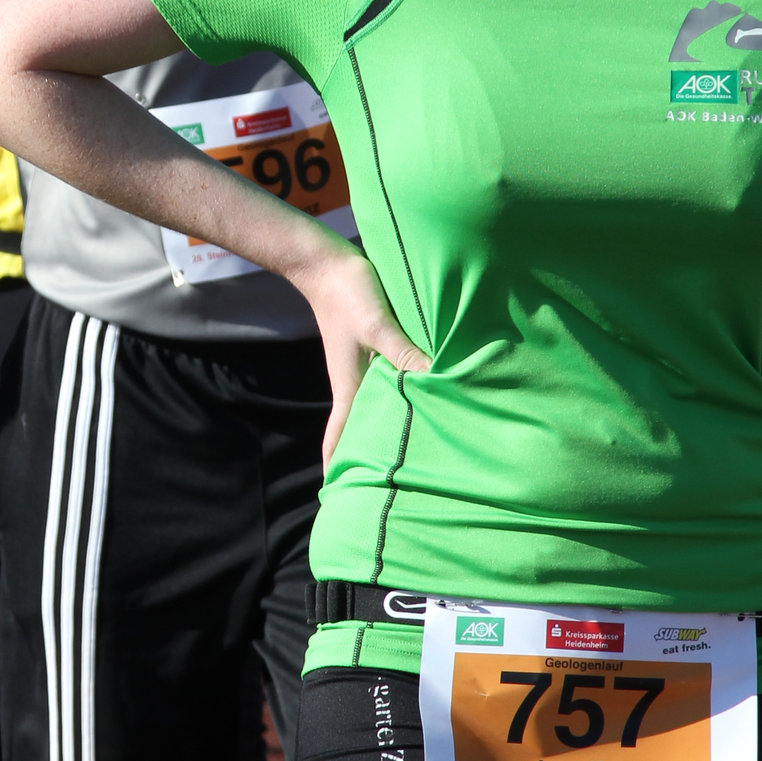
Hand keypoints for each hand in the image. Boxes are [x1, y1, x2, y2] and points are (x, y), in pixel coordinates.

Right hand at [290, 243, 430, 467]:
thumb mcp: (377, 324)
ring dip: (386, 430)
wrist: (327, 263)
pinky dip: (402, 400)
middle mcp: (357, 385)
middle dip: (365, 459)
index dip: (336, 467)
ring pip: (377, 410)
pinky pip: (390, 386)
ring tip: (411, 454)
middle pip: (360, 431)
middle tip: (383, 488)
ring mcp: (366, 370)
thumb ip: (404, 352)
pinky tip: (421, 401)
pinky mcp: (376, 352)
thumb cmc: (348, 295)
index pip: (339, 438)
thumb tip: (435, 381)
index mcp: (351, 388)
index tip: (337, 497)